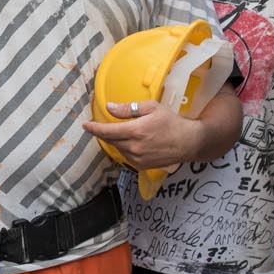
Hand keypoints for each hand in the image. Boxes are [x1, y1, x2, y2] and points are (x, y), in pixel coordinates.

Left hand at [81, 100, 202, 169]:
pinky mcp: (141, 166)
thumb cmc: (171, 122)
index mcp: (136, 131)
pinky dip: (124, 148)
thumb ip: (128, 109)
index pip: (107, 131)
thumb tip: (109, 107)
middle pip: (110, 140)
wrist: (188, 142)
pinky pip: (126, 156)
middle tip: (103, 126)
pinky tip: (132, 142)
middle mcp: (134, 147)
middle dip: (104, 133)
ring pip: (117, 148)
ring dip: (116, 140)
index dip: (94, 128)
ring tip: (124, 132)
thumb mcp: (151, 108)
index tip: (85, 125)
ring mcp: (137, 158)